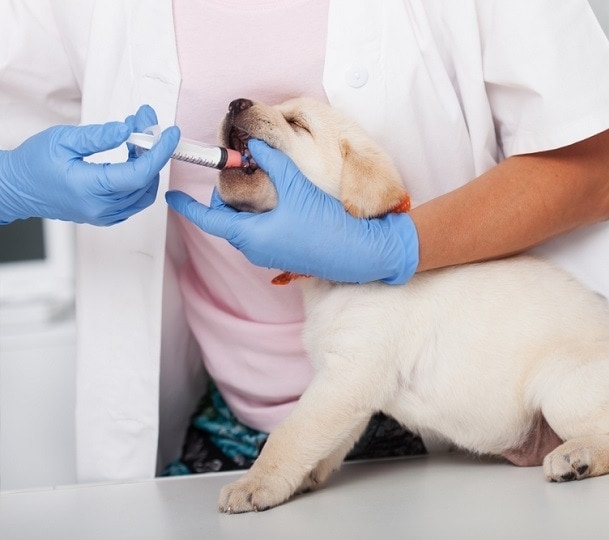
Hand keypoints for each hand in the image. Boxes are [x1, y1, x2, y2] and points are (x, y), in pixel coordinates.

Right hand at [0, 105, 179, 224]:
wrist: (16, 188)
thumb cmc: (33, 163)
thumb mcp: (63, 140)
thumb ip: (99, 137)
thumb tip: (128, 129)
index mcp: (90, 188)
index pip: (139, 173)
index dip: (159, 151)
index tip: (170, 133)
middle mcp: (101, 208)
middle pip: (145, 180)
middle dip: (152, 150)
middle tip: (145, 124)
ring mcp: (104, 216)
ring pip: (144, 191)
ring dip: (147, 163)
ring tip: (136, 138)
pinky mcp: (105, 217)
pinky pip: (135, 200)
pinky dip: (140, 178)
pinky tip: (132, 157)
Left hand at [165, 139, 418, 284]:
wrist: (362, 254)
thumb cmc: (328, 227)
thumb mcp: (297, 188)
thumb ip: (273, 161)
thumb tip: (255, 143)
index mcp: (250, 235)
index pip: (208, 218)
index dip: (187, 206)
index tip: (171, 197)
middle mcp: (255, 250)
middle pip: (226, 220)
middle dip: (227, 197)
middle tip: (241, 172)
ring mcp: (269, 256)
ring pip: (244, 227)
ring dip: (246, 207)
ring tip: (265, 184)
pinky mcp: (284, 257)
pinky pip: (260, 234)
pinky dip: (260, 216)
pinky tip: (282, 202)